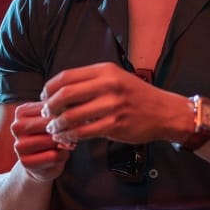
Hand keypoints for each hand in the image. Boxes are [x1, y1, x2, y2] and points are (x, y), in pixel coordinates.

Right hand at [10, 102, 69, 181]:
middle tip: (73, 132)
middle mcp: (16, 127)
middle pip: (48, 123)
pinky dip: (61, 155)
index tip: (72, 119)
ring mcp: (19, 145)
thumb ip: (59, 110)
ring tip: (67, 143)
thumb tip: (68, 108)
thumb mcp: (53, 119)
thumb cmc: (50, 135)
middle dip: (64, 128)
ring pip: (50, 140)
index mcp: (21, 112)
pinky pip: (52, 156)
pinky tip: (61, 154)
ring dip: (64, 143)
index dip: (64, 113)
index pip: (48, 108)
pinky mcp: (25, 162)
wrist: (42, 162)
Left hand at [41, 62, 187, 144]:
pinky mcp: (116, 125)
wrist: (165, 112)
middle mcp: (108, 85)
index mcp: (105, 71)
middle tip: (46, 115)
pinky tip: (66, 138)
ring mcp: (112, 105)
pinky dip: (70, 136)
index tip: (44, 98)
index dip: (49, 88)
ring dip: (57, 125)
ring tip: (53, 129)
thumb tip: (60, 91)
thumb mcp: (116, 78)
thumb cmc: (137, 96)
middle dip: (49, 107)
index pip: (66, 76)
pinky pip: (84, 132)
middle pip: (65, 94)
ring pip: (72, 115)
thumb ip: (91, 82)